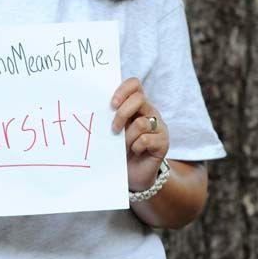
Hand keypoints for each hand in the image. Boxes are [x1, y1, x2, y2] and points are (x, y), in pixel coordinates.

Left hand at [111, 77, 169, 191]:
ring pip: (142, 122)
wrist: (132, 174)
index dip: (123, 90)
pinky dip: (136, 146)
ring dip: (127, 136)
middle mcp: (149, 112)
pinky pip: (146, 139)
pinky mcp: (163, 142)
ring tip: (123, 146)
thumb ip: (109, 116)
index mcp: (136, 105)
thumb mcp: (112, 129)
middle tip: (113, 128)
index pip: (134, 84)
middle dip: (122, 114)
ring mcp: (158, 127)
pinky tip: (135, 151)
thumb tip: (93, 105)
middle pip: (139, 99)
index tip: (111, 104)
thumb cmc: (119, 149)